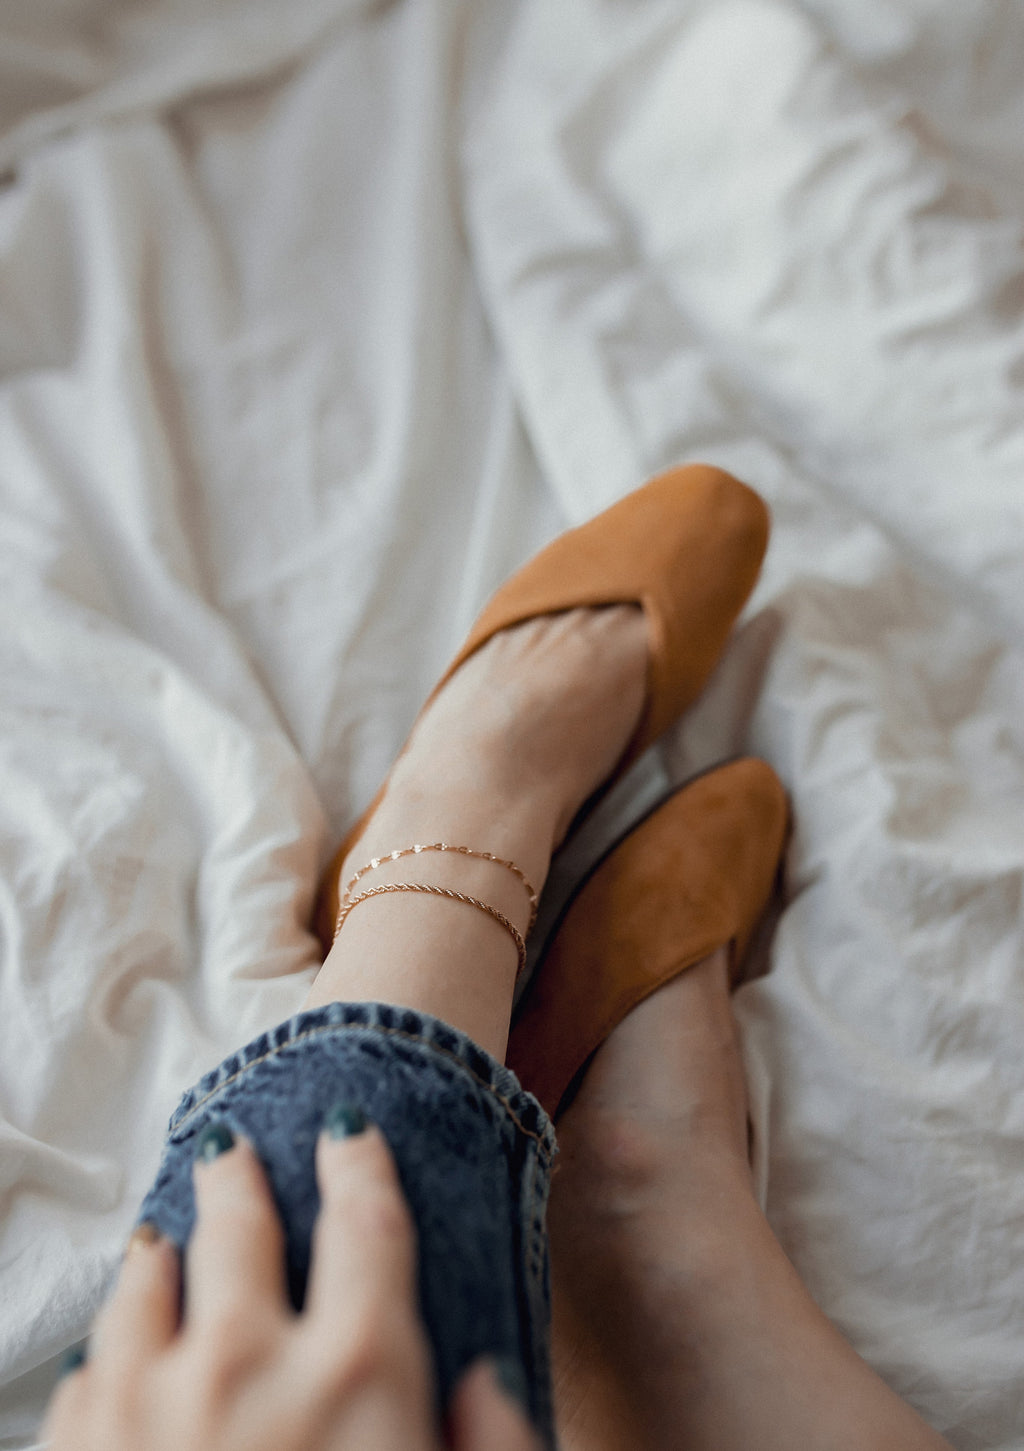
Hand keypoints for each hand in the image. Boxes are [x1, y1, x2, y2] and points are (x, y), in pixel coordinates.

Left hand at [44, 1118, 538, 1450]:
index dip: (362, 1164)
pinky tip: (118, 1346)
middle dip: (243, 1177)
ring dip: (164, 1247)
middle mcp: (247, 1365)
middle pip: (244, 1226)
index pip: (368, 1223)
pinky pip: (89, 1370)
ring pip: (149, 1281)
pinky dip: (110, 1344)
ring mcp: (146, 1409)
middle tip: (235, 1149)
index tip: (351, 1133)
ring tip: (169, 1230)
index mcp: (355, 1375)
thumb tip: (485, 1377)